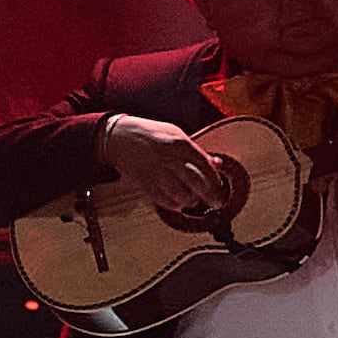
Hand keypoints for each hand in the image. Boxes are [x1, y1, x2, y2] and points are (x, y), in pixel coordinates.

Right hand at [99, 114, 242, 221]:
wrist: (117, 136)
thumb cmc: (149, 133)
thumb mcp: (175, 134)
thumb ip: (196, 150)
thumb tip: (217, 163)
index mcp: (179, 143)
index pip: (204, 166)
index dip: (215, 180)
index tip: (220, 188)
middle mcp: (168, 157)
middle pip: (196, 182)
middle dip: (210, 196)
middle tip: (216, 202)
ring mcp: (155, 171)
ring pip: (180, 194)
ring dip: (191, 201)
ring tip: (194, 200)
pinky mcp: (143, 182)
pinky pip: (161, 199)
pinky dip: (172, 204)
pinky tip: (178, 203)